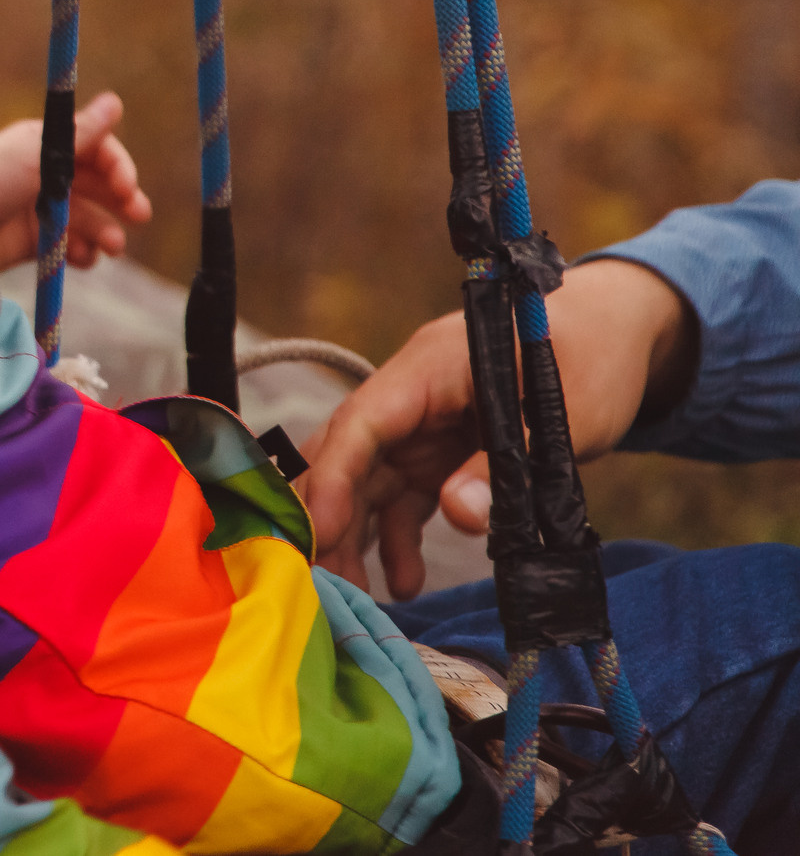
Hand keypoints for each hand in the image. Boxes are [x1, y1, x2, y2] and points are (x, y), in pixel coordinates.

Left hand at [0, 91, 152, 272]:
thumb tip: (116, 101)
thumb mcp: (38, 154)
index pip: (97, 150)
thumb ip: (82, 133)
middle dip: (122, 199)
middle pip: (98, 185)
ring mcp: (39, 209)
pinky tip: (84, 259)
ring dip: (106, 231)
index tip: (127, 186)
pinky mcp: (34, 242)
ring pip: (88, 218)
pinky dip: (83, 252)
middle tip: (139, 216)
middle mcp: (44, 174)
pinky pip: (70, 246)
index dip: (118, 166)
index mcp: (44, 145)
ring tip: (111, 247)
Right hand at [300, 257, 696, 596]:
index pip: (362, 423)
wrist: (614, 334)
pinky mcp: (439, 455)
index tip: (317, 532)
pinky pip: (404, 500)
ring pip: (367, 485)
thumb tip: (459, 513)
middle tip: (319, 580)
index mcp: (426, 370)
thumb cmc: (591, 358)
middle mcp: (409, 399)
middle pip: (349, 457)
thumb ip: (503, 462)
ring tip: (357, 596)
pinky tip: (405, 582)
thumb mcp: (560, 413)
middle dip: (328, 515)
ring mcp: (421, 429)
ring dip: (355, 536)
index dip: (333, 477)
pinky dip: (397, 539)